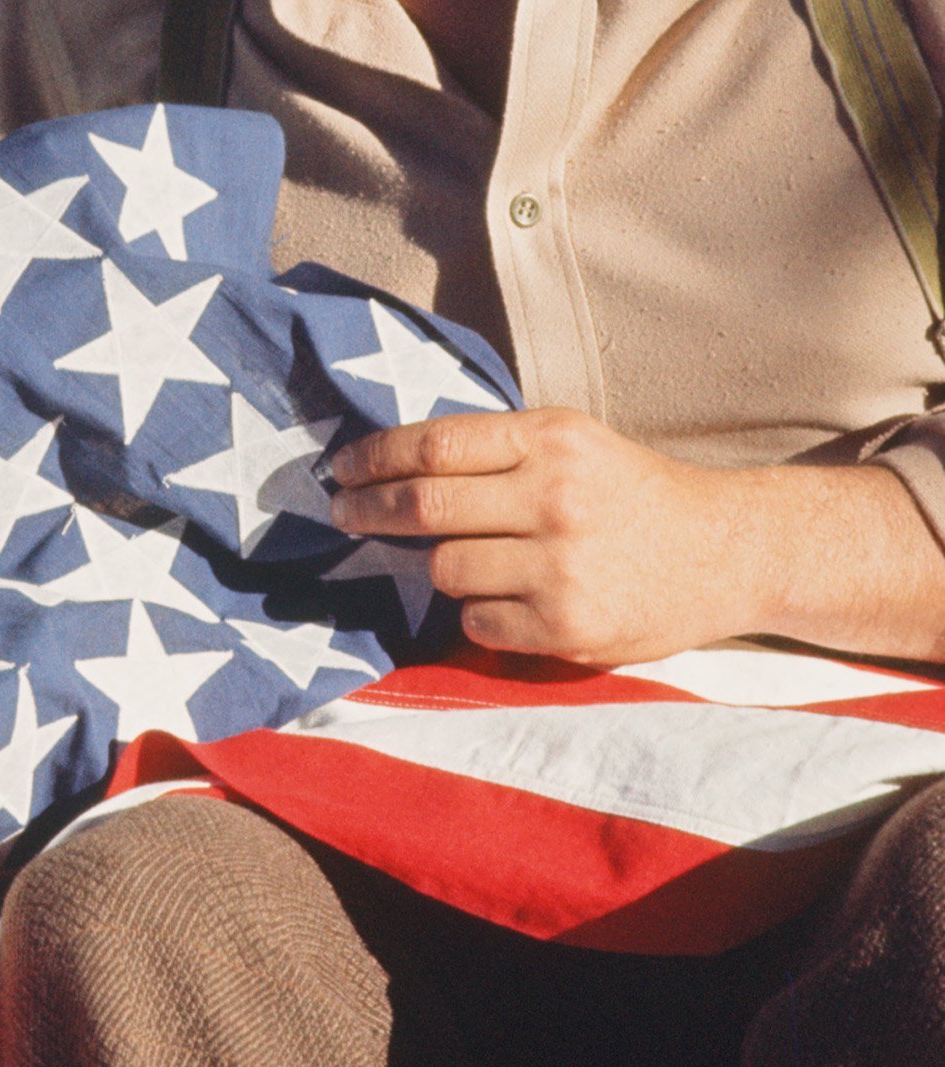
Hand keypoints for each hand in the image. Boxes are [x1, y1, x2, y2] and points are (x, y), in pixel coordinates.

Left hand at [328, 406, 944, 670]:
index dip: (375, 458)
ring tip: (471, 560)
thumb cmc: (633, 493)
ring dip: (439, 567)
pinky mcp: (567, 626)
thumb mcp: (573, 443)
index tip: (343, 468)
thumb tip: (393, 465)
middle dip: (368, 511)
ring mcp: (559, 566)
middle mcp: (553, 498)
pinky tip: (510, 599)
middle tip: (342, 512)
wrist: (724, 551)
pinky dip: (478, 612)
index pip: (434, 446)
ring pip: (445, 569)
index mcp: (549, 440)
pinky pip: (478, 620)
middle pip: (424, 508)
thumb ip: (497, 450)